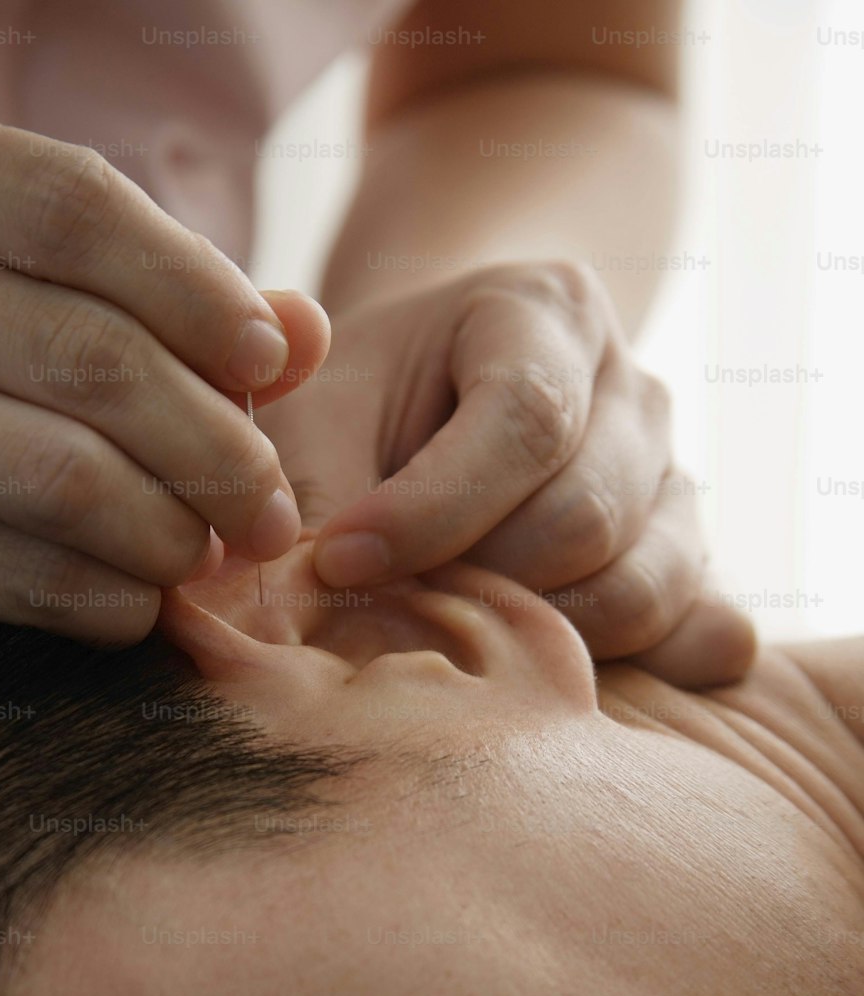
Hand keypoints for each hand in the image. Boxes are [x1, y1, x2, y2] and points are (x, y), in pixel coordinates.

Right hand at [0, 110, 329, 642]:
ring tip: (208, 551)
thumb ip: (171, 285)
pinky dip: (106, 599)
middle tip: (270, 512)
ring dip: (170, 536)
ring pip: (63, 479)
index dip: (195, 290)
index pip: (77, 213)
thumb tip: (304, 335)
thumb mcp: (37, 253)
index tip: (270, 360)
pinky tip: (141, 594)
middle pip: (91, 360)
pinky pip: (13, 576)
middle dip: (216, 451)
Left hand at [258, 262, 753, 687]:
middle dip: (476, 583)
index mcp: (548, 314)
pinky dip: (633, 671)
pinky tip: (546, 670)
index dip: (430, 509)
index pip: (526, 417)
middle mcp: (633, 391)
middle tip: (391, 601)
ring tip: (452, 625)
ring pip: (640, 588)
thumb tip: (303, 594)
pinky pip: (701, 636)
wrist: (430, 406)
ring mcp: (674, 482)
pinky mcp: (690, 565)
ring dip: (536, 636)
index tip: (341, 562)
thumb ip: (310, 487)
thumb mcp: (316, 412)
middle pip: (585, 517)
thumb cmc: (362, 406)